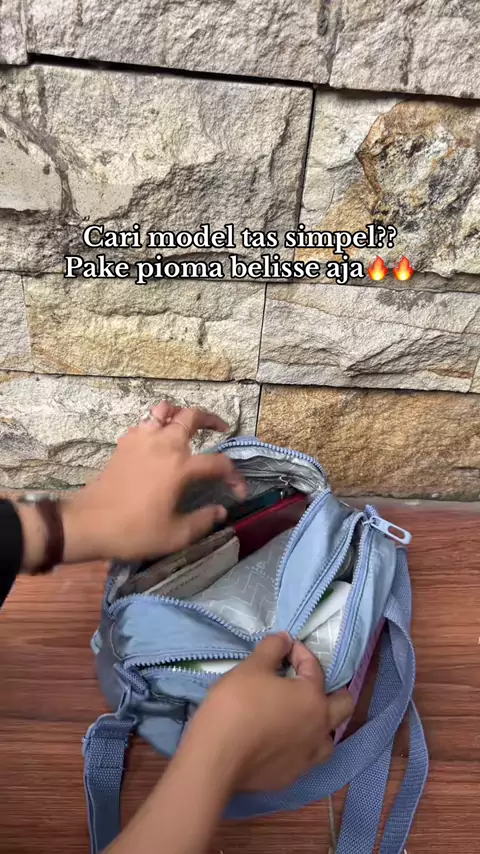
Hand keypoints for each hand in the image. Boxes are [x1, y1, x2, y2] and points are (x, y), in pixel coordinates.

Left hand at [54, 401, 245, 563]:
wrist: (88, 524)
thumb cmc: (133, 531)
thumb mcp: (175, 536)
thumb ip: (203, 521)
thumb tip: (220, 511)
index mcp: (180, 467)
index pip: (219, 463)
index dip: (234, 477)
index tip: (239, 493)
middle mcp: (163, 444)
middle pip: (192, 416)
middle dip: (211, 419)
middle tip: (221, 428)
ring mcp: (141, 440)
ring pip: (164, 411)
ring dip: (179, 414)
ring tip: (186, 426)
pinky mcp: (124, 444)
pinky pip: (145, 423)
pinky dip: (156, 426)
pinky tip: (158, 443)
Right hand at [183, 632, 353, 791]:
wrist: (216, 757)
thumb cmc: (236, 705)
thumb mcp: (252, 667)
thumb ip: (272, 649)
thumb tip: (284, 639)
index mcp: (313, 698)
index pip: (314, 668)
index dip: (299, 653)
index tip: (284, 648)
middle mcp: (319, 728)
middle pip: (343, 706)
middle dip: (330, 689)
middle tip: (307, 683)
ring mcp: (308, 756)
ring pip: (329, 738)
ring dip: (320, 724)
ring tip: (300, 716)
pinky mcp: (291, 776)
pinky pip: (306, 758)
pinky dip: (300, 746)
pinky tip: (281, 742)